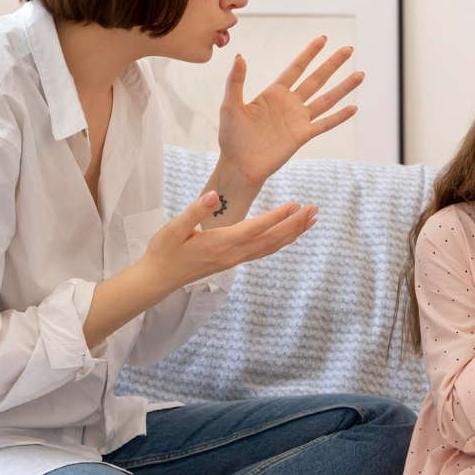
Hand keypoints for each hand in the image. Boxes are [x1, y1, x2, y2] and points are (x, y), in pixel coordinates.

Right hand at [143, 190, 317, 290]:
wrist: (159, 278)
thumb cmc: (165, 250)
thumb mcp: (174, 228)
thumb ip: (195, 211)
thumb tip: (214, 195)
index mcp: (220, 242)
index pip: (256, 228)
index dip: (277, 216)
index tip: (296, 205)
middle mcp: (232, 254)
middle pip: (271, 240)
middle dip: (295, 225)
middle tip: (315, 209)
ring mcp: (234, 260)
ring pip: (271, 248)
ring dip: (293, 234)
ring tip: (311, 220)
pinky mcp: (233, 261)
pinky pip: (263, 252)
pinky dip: (281, 242)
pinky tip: (290, 234)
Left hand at [217, 37, 363, 186]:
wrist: (239, 166)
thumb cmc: (231, 137)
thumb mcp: (230, 106)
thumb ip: (236, 81)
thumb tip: (239, 56)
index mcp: (274, 93)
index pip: (296, 68)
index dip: (309, 53)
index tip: (323, 38)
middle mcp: (290, 103)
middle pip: (317, 79)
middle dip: (332, 64)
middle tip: (349, 49)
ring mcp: (298, 120)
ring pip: (326, 99)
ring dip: (343, 87)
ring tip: (360, 74)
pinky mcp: (302, 136)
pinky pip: (324, 124)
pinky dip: (339, 117)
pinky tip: (353, 108)